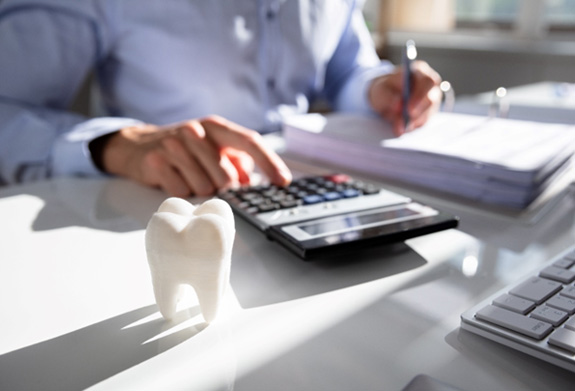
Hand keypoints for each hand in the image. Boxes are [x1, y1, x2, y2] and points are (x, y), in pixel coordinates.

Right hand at [98, 115, 291, 196]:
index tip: (283, 181)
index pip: (249, 141)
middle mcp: (196, 131)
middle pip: (226, 176)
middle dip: (223, 188)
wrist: (137, 145)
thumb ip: (236, 161)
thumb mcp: (212, 147)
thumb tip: (250, 182)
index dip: (269, 162)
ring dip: (200, 190)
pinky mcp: (156, 162)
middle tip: (210, 181)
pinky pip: (182, 192)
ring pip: (204, 188)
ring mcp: (174, 145)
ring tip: (188, 176)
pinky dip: (182, 192)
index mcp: (215, 126)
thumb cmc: (184, 149)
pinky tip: (174, 179)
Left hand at [368, 60, 441, 135]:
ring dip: (414, 122)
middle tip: (406, 122)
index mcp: (419, 71)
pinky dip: (413, 126)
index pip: (428, 82)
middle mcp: (430, 85)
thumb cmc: (384, 89)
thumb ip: (388, 96)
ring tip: (399, 127)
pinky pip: (424, 121)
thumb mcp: (380, 90)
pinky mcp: (429, 112)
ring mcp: (432, 99)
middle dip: (419, 112)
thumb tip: (398, 105)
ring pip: (428, 113)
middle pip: (432, 99)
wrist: (384, 96)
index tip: (408, 109)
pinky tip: (403, 127)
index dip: (420, 96)